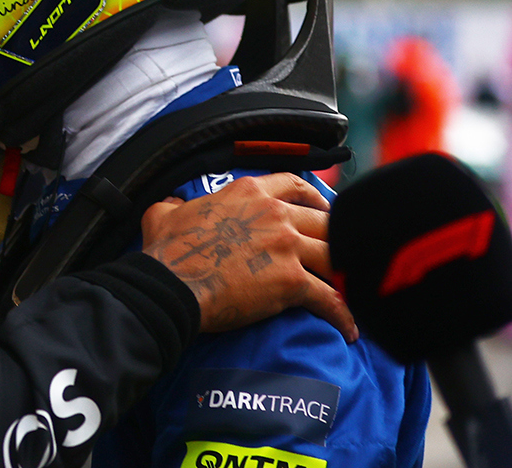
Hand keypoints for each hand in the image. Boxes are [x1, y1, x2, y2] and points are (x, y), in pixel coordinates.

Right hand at [140, 173, 357, 341]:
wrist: (171, 285)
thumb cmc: (165, 251)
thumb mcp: (162, 213)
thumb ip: (175, 204)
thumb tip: (174, 204)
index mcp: (247, 193)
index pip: (293, 184)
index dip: (313, 196)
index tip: (322, 206)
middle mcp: (274, 214)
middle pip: (323, 220)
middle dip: (335, 237)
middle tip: (341, 252)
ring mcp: (286, 246)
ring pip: (334, 255)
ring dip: (344, 273)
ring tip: (352, 290)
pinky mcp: (291, 281)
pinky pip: (329, 298)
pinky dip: (342, 314)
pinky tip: (350, 329)